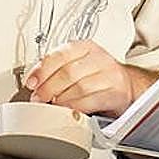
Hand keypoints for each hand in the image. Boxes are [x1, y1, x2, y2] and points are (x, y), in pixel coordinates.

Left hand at [23, 40, 154, 118]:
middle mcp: (99, 58)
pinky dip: (76, 107)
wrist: (127, 87)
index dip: (42, 69)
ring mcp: (110, 75)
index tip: (31, 82)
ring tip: (52, 105)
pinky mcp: (117, 93)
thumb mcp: (78, 65)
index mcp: (85, 47)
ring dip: (61, 99)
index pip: (60, 54)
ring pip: (79, 87)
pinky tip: (68, 111)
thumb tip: (34, 81)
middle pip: (68, 72)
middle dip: (49, 87)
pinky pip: (92, 101)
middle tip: (38, 98)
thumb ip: (57, 69)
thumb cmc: (98, 76)